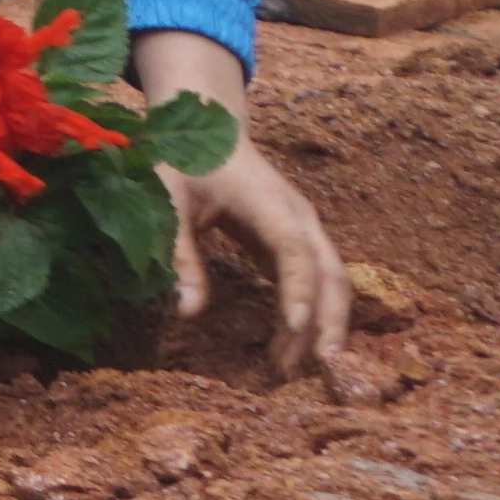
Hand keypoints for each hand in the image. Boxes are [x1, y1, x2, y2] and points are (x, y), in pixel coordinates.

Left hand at [135, 34, 346, 370]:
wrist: (209, 129)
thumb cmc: (183, 161)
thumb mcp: (168, 200)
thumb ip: (178, 252)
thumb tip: (187, 312)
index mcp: (269, 202)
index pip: (294, 250)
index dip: (300, 289)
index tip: (296, 327)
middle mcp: (299, 218)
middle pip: (332, 273)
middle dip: (330, 320)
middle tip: (320, 368)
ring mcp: (304, 231)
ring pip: (331, 282)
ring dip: (323, 324)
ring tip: (299, 370)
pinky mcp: (295, 243)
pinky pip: (314, 283)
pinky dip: (310, 314)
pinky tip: (291, 347)